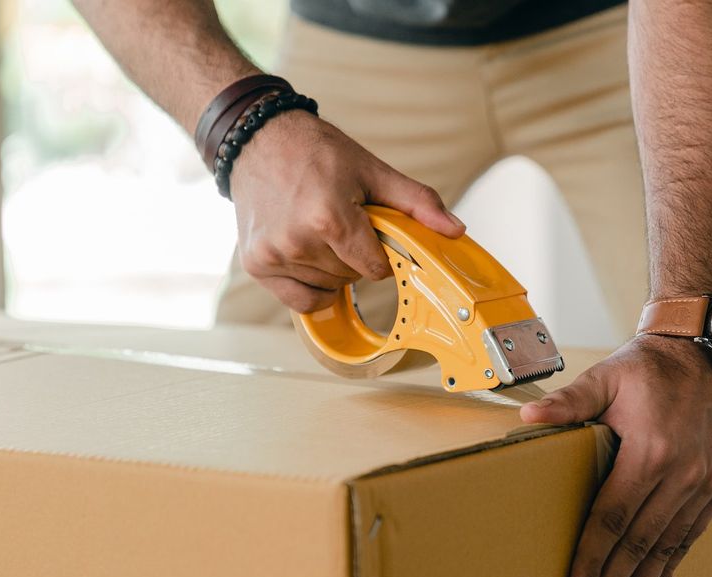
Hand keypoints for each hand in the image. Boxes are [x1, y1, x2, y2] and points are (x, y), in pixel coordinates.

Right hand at [228, 110, 465, 311]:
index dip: (380, 253)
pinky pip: (300, 301)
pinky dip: (311, 287)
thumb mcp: (373, 171)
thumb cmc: (316, 152)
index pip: (375, 268)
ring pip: (327, 288)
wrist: (258, 139)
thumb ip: (417, 203)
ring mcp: (273, 255)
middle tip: (340, 222)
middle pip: (351, 278)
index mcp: (329, 218)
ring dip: (332, 268)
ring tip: (318, 230)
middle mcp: (297, 241)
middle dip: (355, 257)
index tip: (370, 231)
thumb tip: (455, 230)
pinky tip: (308, 257)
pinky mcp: (256, 264)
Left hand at [519, 334, 711, 576]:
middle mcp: (683, 474)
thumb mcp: (606, 376)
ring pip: (667, 548)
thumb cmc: (649, 366)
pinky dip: (670, 568)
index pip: (613, 518)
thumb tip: (528, 419)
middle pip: (639, 544)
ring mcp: (704, 484)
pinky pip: (689, 537)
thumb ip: (569, 402)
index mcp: (652, 450)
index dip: (592, 558)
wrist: (707, 350)